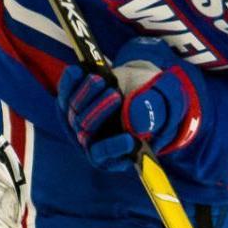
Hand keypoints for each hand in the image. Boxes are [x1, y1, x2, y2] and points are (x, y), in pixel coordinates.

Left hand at [56, 39, 202, 169]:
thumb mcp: (162, 107)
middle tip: (114, 95)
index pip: (103, 155)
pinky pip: (65, 94)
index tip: (129, 140)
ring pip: (73, 112)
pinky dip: (69, 83)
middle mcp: (93, 139)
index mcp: (113, 150)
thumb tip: (139, 124)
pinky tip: (77, 71)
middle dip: (99, 112)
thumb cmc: (154, 102)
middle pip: (85, 131)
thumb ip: (154, 114)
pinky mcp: (72, 102)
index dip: (113, 148)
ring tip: (101, 80)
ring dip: (85, 95)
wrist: (142, 85)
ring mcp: (80, 122)